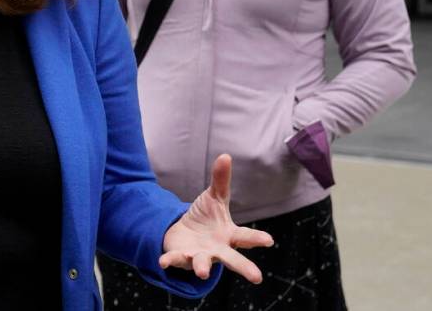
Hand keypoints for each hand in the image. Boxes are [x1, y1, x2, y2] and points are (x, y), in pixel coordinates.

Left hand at [160, 154, 273, 281]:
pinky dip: (170, 260)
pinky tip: (163, 262)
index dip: (257, 238)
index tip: (269, 240)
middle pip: (233, 259)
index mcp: (229, 235)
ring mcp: (200, 255)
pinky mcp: (181, 257)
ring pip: (203, 263)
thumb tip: (225, 155)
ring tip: (203, 272)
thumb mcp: (214, 197)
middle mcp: (217, 249)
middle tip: (257, 277)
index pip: (245, 237)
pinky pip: (175, 260)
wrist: (184, 233)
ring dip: (203, 267)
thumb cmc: (206, 218)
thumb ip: (220, 180)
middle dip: (244, 268)